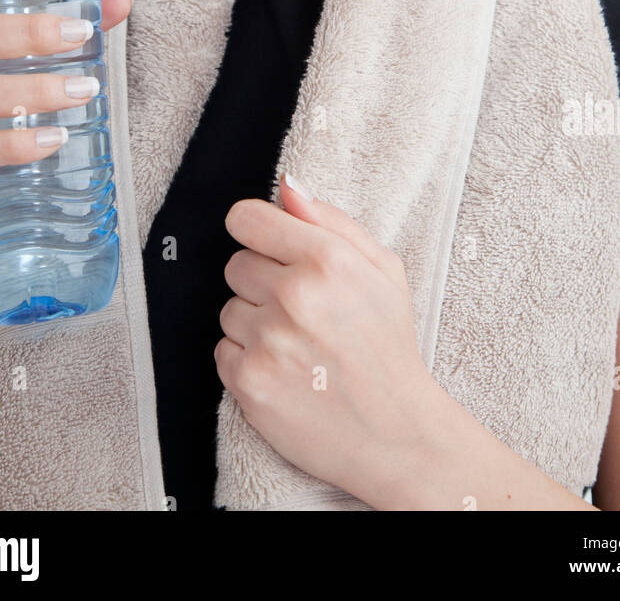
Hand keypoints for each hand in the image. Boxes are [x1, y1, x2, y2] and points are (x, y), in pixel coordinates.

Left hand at [214, 171, 435, 499]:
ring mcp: (268, 340)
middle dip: (262, 283)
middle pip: (235, 264)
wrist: (397, 433)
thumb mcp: (383, 269)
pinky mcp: (249, 382)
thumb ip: (330, 220)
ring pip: (229, 309)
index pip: (246, 218)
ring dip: (255, 324)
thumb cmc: (389, 347)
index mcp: (327, 259)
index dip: (257, 233)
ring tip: (297, 346)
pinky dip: (247, 361)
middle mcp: (294, 295)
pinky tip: (284, 371)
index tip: (270, 249)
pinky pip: (222, 351)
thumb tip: (285, 185)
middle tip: (301, 311)